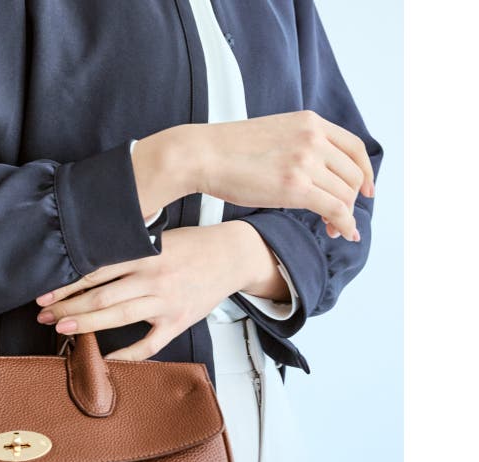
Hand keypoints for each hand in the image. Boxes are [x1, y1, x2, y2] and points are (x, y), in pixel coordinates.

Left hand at [35, 220, 281, 360]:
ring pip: (118, 317)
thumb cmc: (192, 245)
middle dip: (68, 307)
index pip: (97, 270)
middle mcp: (153, 278)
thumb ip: (126, 248)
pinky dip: (126, 355)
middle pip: (101, 296)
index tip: (45, 293)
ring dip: (86, 324)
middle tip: (44, 315)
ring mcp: (165, 303)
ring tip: (62, 329)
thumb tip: (87, 262)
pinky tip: (105, 360)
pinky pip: (149, 344)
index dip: (68, 284)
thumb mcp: (158, 236)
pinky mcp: (177, 322)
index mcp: (144, 254)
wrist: (233, 255)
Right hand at [189, 110, 374, 240]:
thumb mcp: (272, 134)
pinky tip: (342, 232)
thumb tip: (308, 170)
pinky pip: (334, 208)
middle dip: (352, 200)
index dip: (365, 172)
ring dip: (345, 215)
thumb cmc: (227, 150)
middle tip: (341, 218)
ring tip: (334, 229)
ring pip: (345, 194)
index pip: (354, 147)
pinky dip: (345, 223)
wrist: (203, 154)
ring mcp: (306, 161)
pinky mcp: (295, 186)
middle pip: (353, 174)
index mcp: (310, 122)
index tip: (366, 191)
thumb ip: (296, 145)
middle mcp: (314, 138)